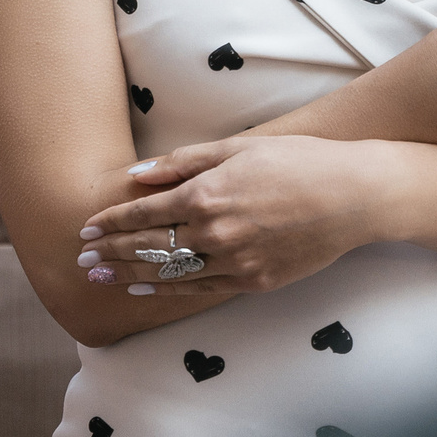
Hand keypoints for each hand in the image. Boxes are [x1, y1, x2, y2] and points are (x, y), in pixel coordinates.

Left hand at [74, 135, 401, 295]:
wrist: (354, 196)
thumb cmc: (300, 161)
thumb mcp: (240, 147)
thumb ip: (186, 162)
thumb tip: (139, 174)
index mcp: (208, 193)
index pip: (144, 213)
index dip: (112, 222)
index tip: (87, 229)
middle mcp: (215, 232)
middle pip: (148, 247)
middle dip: (111, 252)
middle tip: (81, 260)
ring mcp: (234, 262)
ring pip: (168, 274)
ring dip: (130, 275)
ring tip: (102, 277)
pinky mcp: (253, 281)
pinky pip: (199, 289)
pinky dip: (167, 290)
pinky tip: (146, 289)